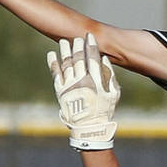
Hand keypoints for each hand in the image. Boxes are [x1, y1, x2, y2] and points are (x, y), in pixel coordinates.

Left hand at [47, 33, 120, 149]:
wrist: (88, 128)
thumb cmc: (103, 111)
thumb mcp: (113, 95)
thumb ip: (110, 76)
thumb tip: (104, 59)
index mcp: (96, 81)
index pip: (93, 58)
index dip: (91, 46)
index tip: (90, 37)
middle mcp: (82, 81)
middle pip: (79, 58)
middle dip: (78, 46)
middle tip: (78, 38)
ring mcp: (70, 85)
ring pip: (66, 63)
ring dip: (65, 51)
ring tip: (64, 42)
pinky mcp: (60, 91)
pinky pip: (55, 73)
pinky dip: (53, 63)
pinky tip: (52, 54)